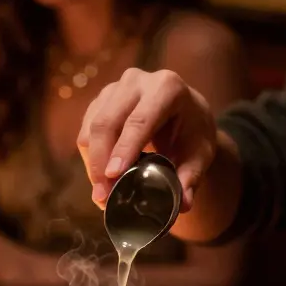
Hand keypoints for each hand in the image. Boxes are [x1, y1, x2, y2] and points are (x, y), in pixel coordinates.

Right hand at [78, 68, 219, 211]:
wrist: (185, 113)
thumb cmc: (193, 132)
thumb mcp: (200, 154)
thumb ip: (192, 177)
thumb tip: (184, 204)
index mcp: (167, 87)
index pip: (140, 119)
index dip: (124, 148)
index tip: (113, 175)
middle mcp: (136, 81)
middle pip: (107, 122)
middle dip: (101, 162)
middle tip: (103, 196)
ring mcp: (114, 88)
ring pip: (92, 128)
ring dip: (92, 164)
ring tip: (101, 195)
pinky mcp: (100, 101)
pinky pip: (86, 132)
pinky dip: (90, 159)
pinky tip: (100, 179)